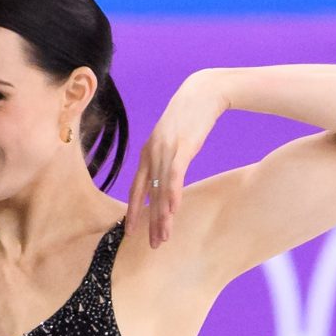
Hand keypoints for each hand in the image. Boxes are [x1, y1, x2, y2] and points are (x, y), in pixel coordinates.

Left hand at [126, 70, 226, 248]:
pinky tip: (173, 211)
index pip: (136, 188)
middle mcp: (151, 153)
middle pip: (147, 195)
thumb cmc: (190, 116)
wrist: (204, 91)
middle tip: (152, 244)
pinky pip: (174, 176)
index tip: (131, 231)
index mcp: (147, 153)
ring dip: (162, 215)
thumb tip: (168, 178)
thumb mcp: (173, 140)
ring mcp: (165, 150)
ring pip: (160, 190)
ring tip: (164, 236)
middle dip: (149, 222)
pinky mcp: (182, 146)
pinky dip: (172, 194)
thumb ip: (167, 158)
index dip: (134, 211)